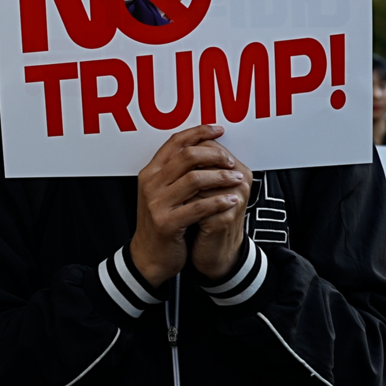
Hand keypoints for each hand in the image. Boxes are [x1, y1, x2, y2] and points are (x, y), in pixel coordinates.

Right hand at [132, 125, 245, 287]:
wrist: (149, 255)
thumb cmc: (161, 221)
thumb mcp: (162, 192)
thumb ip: (176, 172)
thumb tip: (203, 148)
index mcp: (150, 173)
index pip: (175, 143)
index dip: (199, 132)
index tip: (219, 130)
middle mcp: (150, 184)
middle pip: (187, 156)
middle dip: (215, 155)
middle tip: (231, 161)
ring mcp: (157, 204)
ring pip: (195, 179)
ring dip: (221, 177)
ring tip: (237, 179)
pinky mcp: (167, 223)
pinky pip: (199, 207)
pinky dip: (219, 201)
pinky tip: (232, 200)